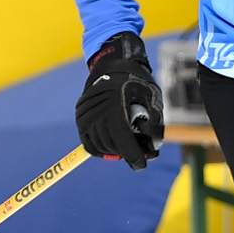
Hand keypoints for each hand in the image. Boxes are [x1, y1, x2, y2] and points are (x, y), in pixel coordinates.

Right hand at [76, 30, 164, 166]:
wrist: (114, 68)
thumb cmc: (138, 85)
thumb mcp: (153, 102)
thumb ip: (153, 128)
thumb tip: (151, 153)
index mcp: (117, 107)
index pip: (123, 140)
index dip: (133, 156)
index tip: (140, 165)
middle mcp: (98, 111)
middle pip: (112, 145)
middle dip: (126, 153)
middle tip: (137, 152)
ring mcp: (86, 115)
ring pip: (100, 146)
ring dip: (114, 151)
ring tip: (124, 145)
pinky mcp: (80, 118)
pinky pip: (89, 143)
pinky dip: (100, 149)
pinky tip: (111, 147)